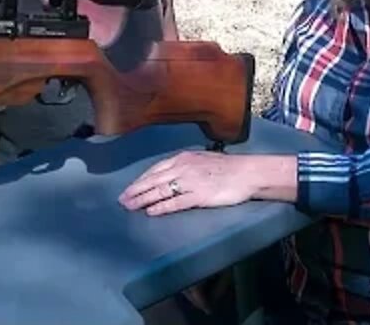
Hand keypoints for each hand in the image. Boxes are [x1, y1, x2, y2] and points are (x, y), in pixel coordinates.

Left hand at [117, 150, 260, 215]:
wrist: (248, 172)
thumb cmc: (228, 167)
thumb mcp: (202, 160)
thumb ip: (185, 166)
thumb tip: (171, 174)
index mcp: (183, 158)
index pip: (155, 170)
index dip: (140, 180)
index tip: (129, 188)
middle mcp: (183, 167)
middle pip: (153, 180)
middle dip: (135, 190)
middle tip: (122, 200)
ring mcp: (190, 181)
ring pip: (160, 191)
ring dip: (143, 199)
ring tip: (131, 207)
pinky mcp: (199, 195)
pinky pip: (176, 202)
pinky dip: (162, 207)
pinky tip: (151, 212)